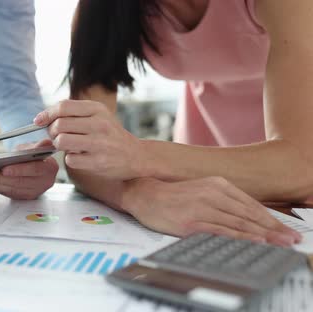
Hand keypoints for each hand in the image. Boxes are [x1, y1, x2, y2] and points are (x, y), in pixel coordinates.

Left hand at [0, 139, 58, 199]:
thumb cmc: (32, 154)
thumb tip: (45, 143)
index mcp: (49, 169)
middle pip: (20, 182)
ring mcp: (34, 192)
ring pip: (12, 189)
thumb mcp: (34, 147)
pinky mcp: (24, 197)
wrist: (33, 163)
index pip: (34, 170)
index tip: (4, 169)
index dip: (19, 170)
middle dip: (0, 179)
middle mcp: (44, 183)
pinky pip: (8, 193)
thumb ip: (37, 146)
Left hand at [34, 100, 146, 180]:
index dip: (46, 114)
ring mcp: (99, 143)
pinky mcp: (98, 161)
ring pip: (62, 141)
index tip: (38, 121)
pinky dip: (70, 159)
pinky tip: (79, 157)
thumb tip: (43, 118)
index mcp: (97, 109)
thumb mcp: (98, 116)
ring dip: (58, 145)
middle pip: (59, 124)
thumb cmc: (111, 136)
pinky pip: (70, 159)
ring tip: (66, 147)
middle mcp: (99, 124)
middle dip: (51, 132)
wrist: (136, 156)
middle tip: (56, 137)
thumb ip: (74, 114)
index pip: (63, 107)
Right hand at [122, 176, 301, 245]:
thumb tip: (245, 216)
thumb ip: (222, 200)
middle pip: (249, 214)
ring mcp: (202, 208)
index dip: (271, 219)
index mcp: (217, 184)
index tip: (285, 230)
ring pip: (239, 223)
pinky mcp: (191, 222)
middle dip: (273, 229)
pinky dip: (240, 237)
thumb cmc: (171, 195)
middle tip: (290, 239)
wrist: (143, 194)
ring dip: (262, 234)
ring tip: (279, 243)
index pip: (250, 204)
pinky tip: (253, 241)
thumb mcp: (201, 190)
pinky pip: (221, 231)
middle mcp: (212, 194)